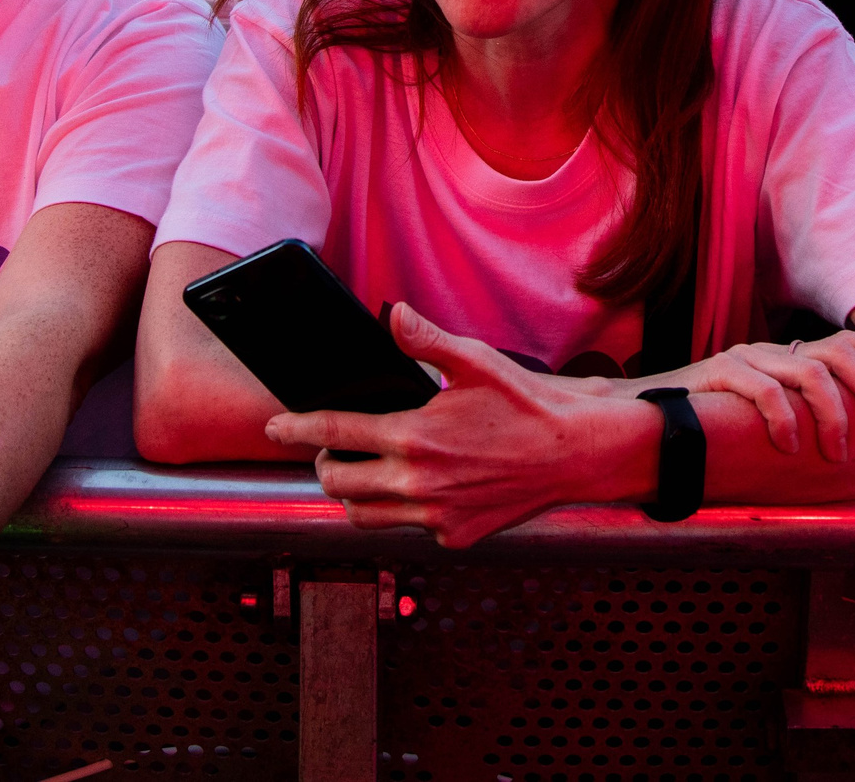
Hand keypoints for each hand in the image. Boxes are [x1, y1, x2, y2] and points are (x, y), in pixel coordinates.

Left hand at [266, 303, 650, 546]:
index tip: (276, 426)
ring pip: (365, 516)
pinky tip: (419, 488)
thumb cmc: (528, 404)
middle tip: (331, 451)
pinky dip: (405, 511)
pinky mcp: (456, 537)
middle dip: (325, 466)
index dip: (297, 429)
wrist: (578, 453)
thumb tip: (392, 316)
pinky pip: (410, 529)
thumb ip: (425, 341)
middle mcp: (418, 484)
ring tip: (364, 473)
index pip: (334, 433)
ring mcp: (436, 516)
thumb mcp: (475, 361)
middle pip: (339, 485)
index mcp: (414, 437)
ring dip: (356, 495)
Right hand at [658, 331, 854, 460]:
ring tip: (837, 451)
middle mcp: (771, 353)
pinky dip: (782, 416)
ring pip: (806, 370)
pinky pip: (761, 387)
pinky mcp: (717, 373)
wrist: (644, 427)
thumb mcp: (768, 428)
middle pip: (835, 351)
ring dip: (831, 412)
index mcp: (787, 361)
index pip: (844, 344)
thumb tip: (853, 453)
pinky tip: (789, 445)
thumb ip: (802, 427)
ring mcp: (745, 360)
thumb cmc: (713, 436)